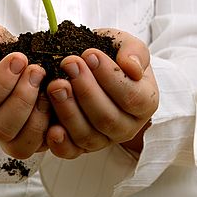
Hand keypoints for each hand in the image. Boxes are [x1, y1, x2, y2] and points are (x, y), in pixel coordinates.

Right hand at [0, 21, 50, 158]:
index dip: (1, 83)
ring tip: (46, 83)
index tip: (18, 58)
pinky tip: (56, 97)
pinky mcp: (28, 134)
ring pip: (20, 144)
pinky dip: (52, 124)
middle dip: (22, 98)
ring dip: (37, 114)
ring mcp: (4, 133)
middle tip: (36, 69)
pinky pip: (40, 144)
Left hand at [46, 29, 157, 158]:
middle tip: (69, 64)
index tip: (90, 54)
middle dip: (85, 90)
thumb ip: (134, 51)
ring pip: (88, 135)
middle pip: (107, 118)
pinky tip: (52, 128)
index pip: (131, 96)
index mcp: (145, 101)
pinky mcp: (81, 146)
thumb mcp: (126, 44)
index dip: (110, 77)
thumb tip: (132, 67)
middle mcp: (127, 125)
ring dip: (69, 111)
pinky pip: (72, 151)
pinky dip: (61, 143)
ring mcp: (104, 139)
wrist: (94, 63)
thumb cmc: (113, 55)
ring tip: (56, 85)